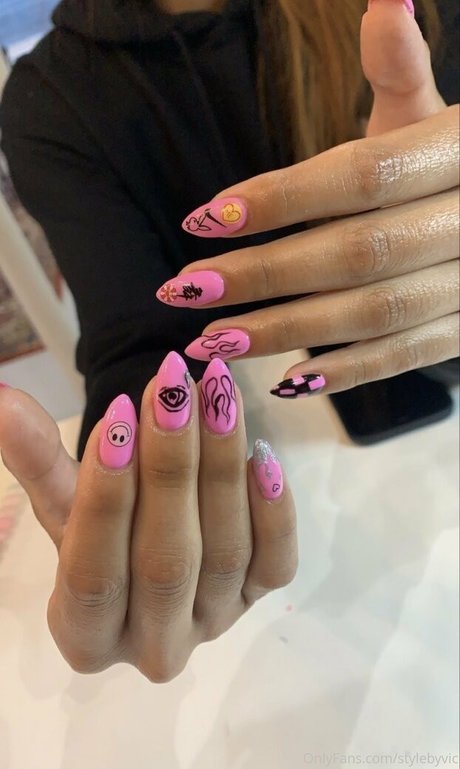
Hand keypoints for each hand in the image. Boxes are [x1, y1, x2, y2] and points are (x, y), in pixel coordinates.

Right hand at [0, 355, 295, 681]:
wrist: (153, 546)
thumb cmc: (101, 531)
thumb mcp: (65, 502)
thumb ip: (38, 461)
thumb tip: (4, 401)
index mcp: (88, 636)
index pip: (93, 575)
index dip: (104, 497)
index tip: (115, 420)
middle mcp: (155, 645)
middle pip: (165, 561)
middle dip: (169, 468)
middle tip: (170, 389)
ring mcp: (215, 623)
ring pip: (223, 550)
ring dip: (220, 466)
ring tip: (215, 394)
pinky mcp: (260, 598)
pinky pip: (276, 561)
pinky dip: (273, 510)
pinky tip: (262, 453)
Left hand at [158, 2, 458, 397]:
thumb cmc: (441, 159)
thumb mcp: (424, 113)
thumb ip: (399, 69)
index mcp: (455, 151)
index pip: (360, 176)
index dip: (280, 198)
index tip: (204, 218)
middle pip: (357, 252)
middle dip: (265, 275)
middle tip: (188, 288)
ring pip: (374, 313)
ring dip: (288, 331)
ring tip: (214, 340)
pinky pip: (406, 356)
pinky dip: (347, 372)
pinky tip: (287, 378)